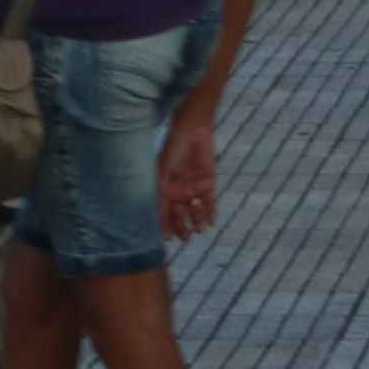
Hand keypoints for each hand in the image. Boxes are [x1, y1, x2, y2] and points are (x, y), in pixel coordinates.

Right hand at [160, 106, 221, 239]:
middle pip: (180, 215)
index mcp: (164, 189)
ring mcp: (194, 188)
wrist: (194, 131)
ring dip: (197, 221)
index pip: (163, 212)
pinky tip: (211, 222)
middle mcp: (178, 191)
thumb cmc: (173, 149)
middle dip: (182, 227)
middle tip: (187, 238)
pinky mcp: (209, 183)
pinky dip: (210, 212)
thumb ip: (160, 193)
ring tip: (199, 230)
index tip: (167, 238)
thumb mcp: (163, 172)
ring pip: (195, 211)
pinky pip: (209, 202)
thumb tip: (156, 215)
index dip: (165, 225)